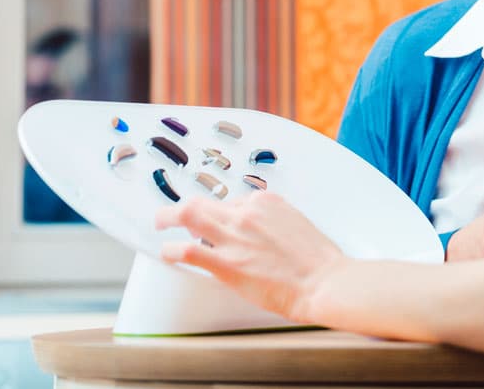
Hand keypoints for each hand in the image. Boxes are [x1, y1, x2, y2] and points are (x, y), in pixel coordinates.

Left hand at [155, 190, 346, 323]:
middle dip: (182, 208)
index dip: (220, 214)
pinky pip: (188, 251)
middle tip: (169, 216)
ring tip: (159, 225)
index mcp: (267, 202)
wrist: (324, 282)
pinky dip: (172, 251)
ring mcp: (235, 236)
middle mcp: (247, 213)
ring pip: (188, 216)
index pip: (232, 202)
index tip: (216, 223)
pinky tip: (168, 254)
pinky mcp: (227, 263)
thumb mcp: (297, 226)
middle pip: (203, 202)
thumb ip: (275, 223)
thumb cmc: (318, 261)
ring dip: (166, 218)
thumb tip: (262, 232)